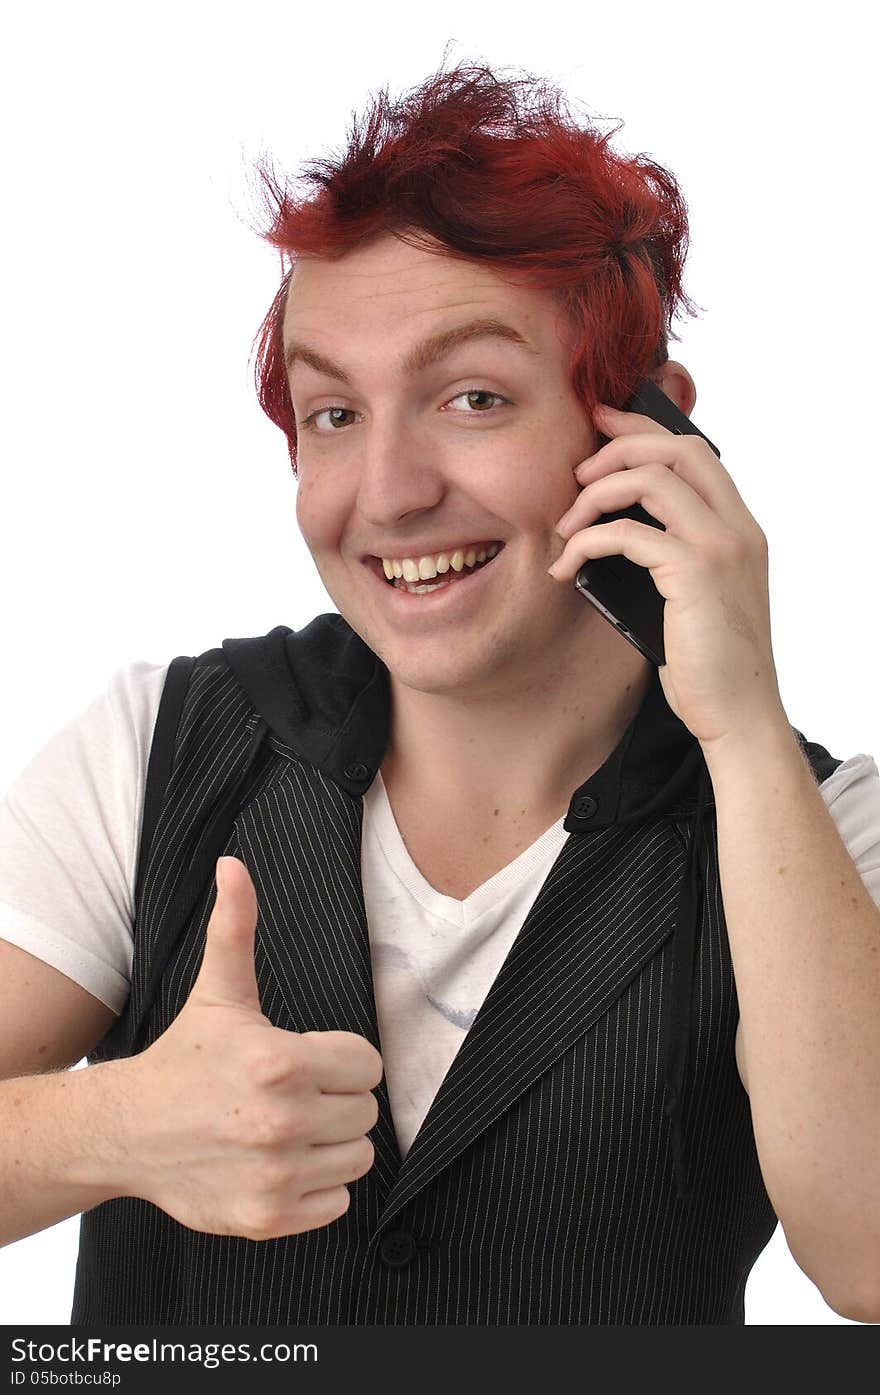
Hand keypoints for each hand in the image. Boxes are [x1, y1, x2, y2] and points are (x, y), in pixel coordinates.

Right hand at [120, 856, 383, 1240]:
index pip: (368, 1065)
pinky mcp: (268, 1218)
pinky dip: (318, 1189)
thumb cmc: (184, 1059)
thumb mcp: (219, 991)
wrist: (128, 1131)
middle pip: (366, 1112)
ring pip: (358, 1159)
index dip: (344, 1060)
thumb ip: (236, 926)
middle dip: (338, 1099)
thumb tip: (233, 865)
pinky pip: (336, 1205)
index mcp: (280, 1062)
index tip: (310, 1060)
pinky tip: (282, 1162)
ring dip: (333, 1144)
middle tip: (297, 1093)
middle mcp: (281, 1122)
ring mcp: (275, 1175)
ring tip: (292, 1127)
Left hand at [547, 403, 786, 749]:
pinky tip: (568, 566)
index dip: (644, 429)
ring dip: (595, 494)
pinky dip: (587, 542)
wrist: (738, 713)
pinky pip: (626, 534)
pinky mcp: (694, 573)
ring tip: (565, 526)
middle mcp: (737, 528)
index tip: (602, 423)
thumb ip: (671, 556)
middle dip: (618, 446)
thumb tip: (613, 532)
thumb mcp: (694, 598)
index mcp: (740, 528)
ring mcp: (721, 547)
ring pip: (649, 479)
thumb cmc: (709, 665)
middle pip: (675, 449)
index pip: (694, 452)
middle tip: (576, 471)